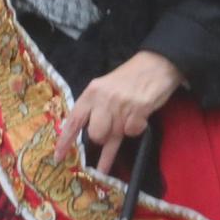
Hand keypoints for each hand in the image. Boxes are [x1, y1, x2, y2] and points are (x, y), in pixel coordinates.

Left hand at [54, 50, 182, 170]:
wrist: (159, 62)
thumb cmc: (131, 77)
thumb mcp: (106, 87)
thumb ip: (95, 106)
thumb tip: (86, 132)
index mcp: (92, 92)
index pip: (74, 121)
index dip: (66, 141)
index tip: (59, 157)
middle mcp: (104, 99)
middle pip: (96, 134)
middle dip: (104, 137)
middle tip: (113, 128)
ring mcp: (122, 104)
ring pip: (115, 135)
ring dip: (123, 131)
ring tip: (131, 118)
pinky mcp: (140, 108)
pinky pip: (133, 132)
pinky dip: (137, 128)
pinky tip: (141, 116)